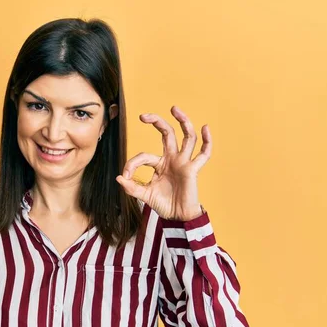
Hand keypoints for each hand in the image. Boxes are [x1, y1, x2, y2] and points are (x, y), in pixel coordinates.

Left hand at [116, 106, 211, 221]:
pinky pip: (203, 154)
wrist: (177, 217)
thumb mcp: (144, 194)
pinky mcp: (193, 169)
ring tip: (174, 109)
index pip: (144, 156)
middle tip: (143, 115)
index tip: (126, 176)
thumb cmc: (163, 204)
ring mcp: (183, 162)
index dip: (133, 164)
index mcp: (160, 164)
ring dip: (182, 122)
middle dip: (157, 122)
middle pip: (167, 134)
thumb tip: (119, 177)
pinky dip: (207, 141)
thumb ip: (131, 187)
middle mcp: (172, 159)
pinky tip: (205, 128)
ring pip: (187, 137)